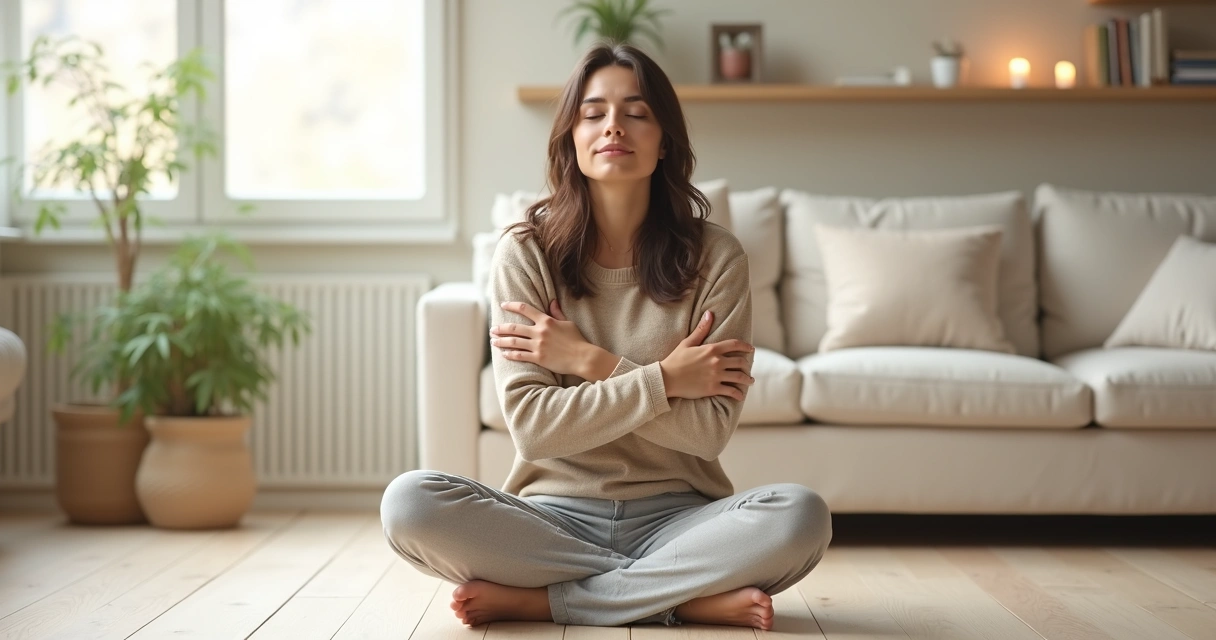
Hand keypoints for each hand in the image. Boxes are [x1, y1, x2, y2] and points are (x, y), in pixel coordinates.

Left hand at [492, 300, 609, 377]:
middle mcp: (540, 332)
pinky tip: (503, 354)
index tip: (503, 305)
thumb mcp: (568, 323)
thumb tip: (552, 301)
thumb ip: (557, 313)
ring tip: (493, 341)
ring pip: (514, 342)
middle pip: (514, 327)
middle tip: (493, 329)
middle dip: (501, 327)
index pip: (525, 309)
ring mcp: (538, 345)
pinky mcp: (539, 358)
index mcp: (546, 321)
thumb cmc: (577, 340)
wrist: (583, 357)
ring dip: (501, 341)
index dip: (512, 306)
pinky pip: (520, 356)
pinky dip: (510, 354)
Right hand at [659, 310, 754, 400]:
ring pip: (739, 377)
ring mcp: (716, 376)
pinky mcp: (713, 388)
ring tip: (749, 381)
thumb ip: (701, 330)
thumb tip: (710, 314)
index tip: (751, 349)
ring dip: (747, 379)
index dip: (745, 346)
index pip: (735, 345)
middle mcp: (717, 362)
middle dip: (746, 365)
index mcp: (711, 349)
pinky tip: (740, 396)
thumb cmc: (675, 360)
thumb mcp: (687, 343)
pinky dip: (738, 394)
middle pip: (740, 362)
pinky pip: (731, 391)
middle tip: (748, 368)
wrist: (667, 379)